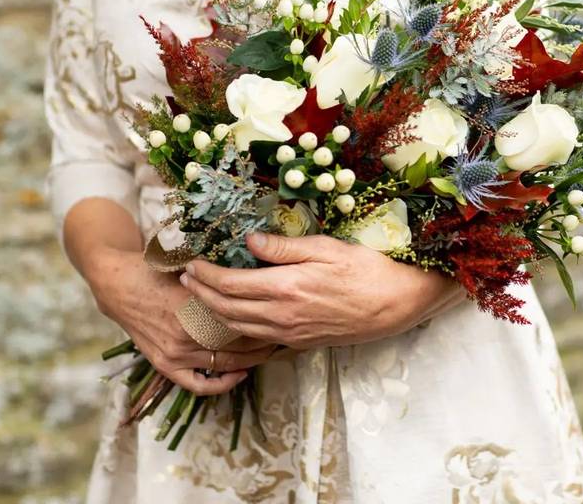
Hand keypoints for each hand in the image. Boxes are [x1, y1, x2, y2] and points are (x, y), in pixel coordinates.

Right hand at [87, 247, 277, 394]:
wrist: (120, 285)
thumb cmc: (159, 270)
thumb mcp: (192, 268)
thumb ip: (221, 280)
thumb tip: (258, 279)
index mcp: (198, 305)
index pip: (243, 319)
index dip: (265, 318)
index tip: (281, 313)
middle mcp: (188, 333)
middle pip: (239, 344)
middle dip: (265, 341)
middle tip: (282, 334)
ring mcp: (176, 353)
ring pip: (225, 364)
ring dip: (250, 360)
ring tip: (268, 351)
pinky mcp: (165, 365)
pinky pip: (198, 384)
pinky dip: (220, 384)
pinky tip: (239, 374)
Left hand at [180, 233, 465, 348]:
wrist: (396, 305)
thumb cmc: (366, 270)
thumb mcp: (327, 248)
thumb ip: (285, 247)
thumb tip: (249, 241)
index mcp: (285, 288)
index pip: (229, 284)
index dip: (204, 274)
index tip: (191, 262)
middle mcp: (281, 316)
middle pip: (226, 309)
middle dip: (200, 294)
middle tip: (186, 278)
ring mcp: (290, 333)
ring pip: (238, 328)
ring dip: (214, 313)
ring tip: (201, 297)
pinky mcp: (300, 342)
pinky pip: (258, 340)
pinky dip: (237, 330)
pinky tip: (234, 319)